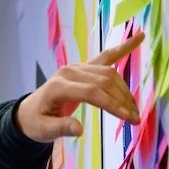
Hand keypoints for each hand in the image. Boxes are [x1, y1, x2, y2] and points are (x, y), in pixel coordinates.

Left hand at [16, 30, 145, 141]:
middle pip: (103, 82)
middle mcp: (69, 72)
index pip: (91, 92)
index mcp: (58, 86)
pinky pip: (106, 57)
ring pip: (109, 74)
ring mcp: (77, 67)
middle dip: (122, 100)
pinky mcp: (84, 67)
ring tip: (134, 110)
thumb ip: (60, 128)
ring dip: (125, 91)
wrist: (29, 112)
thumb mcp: (43, 131)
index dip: (111, 104)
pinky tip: (140, 37)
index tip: (127, 118)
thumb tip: (79, 130)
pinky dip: (123, 48)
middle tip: (135, 119)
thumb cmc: (35, 122)